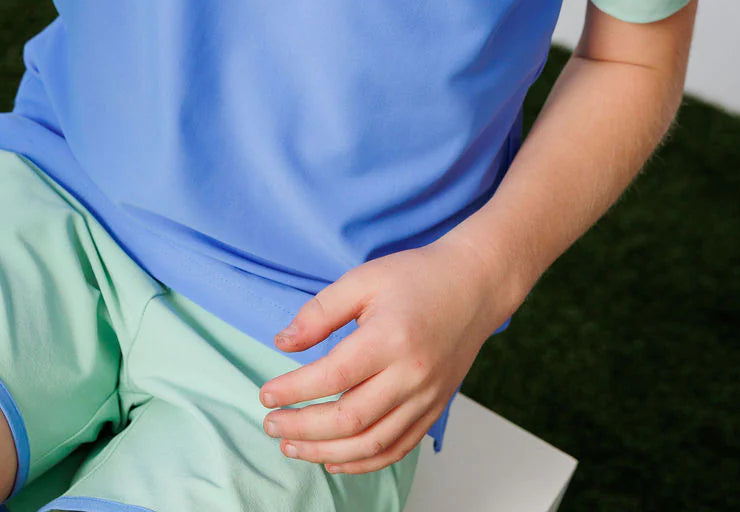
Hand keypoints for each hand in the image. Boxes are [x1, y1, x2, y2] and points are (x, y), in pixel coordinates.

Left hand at [257, 232, 507, 474]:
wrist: (473, 286)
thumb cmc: (417, 277)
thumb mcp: (363, 279)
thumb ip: (321, 311)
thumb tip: (283, 343)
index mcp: (390, 338)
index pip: (332, 376)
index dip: (294, 390)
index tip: (265, 393)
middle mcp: (411, 374)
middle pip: (349, 418)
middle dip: (303, 427)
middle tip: (270, 424)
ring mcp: (426, 397)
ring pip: (372, 442)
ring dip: (326, 452)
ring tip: (292, 445)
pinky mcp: (435, 409)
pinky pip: (398, 448)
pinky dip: (364, 461)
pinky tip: (335, 458)